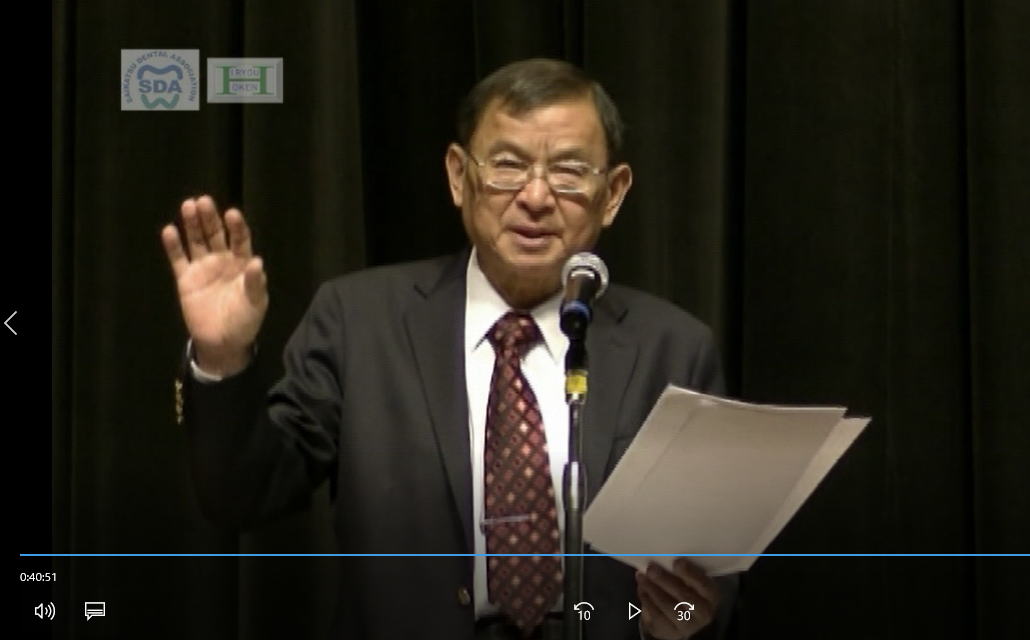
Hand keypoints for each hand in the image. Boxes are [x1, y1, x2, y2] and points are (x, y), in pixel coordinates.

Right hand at [161, 196, 267, 375]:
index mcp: (242, 264)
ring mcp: (203, 268)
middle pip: (215, 234)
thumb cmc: (245, 321)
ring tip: (188, 206)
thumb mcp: (256, 303)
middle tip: (203, 201)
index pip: (240, 239)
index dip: (236, 226)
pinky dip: (173, 245)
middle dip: (210, 218)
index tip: (232, 213)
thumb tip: (257, 262)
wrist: (223, 342)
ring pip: (197, 241)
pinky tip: (170, 229)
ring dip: (192, 224)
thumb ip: (255, 283)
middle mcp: (222, 261)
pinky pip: (178, 259)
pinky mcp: (185, 279)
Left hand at [635, 558, 718, 639]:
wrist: (679, 621)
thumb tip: (662, 557)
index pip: (704, 585)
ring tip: (642, 577)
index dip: (691, 573)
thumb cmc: (684, 592)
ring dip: (652, 589)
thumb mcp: (689, 582)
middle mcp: (704, 612)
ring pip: (669, 606)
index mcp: (711, 595)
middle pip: (684, 596)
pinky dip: (647, 601)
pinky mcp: (673, 632)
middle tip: (651, 568)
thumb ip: (681, 572)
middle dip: (665, 580)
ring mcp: (689, 625)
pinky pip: (657, 616)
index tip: (677, 562)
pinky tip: (642, 590)